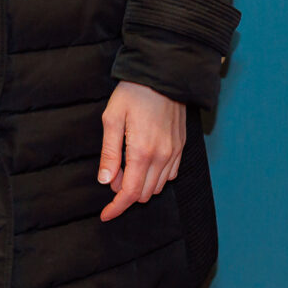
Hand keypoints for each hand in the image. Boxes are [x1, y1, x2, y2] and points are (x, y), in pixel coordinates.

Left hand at [97, 82, 186, 222]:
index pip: (130, 193)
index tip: (105, 214)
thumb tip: (106, 181)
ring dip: (141, 186)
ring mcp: (174, 152)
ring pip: (158, 187)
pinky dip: (156, 177)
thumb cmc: (134, 93)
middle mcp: (162, 156)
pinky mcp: (181, 147)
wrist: (163, 73)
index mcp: (141, 151)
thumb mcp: (112, 118)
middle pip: (144, 194)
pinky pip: (170, 175)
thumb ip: (109, 153)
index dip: (117, 207)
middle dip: (126, 194)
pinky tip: (145, 163)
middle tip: (113, 176)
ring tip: (126, 167)